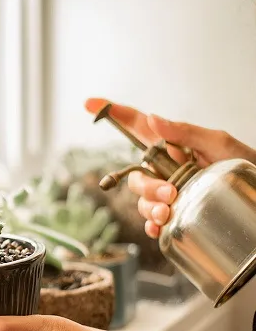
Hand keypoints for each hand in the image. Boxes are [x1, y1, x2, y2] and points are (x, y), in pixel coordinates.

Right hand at [85, 98, 255, 237]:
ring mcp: (168, 192)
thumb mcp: (220, 144)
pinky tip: (161, 226)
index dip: (113, 113)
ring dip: (150, 208)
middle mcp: (165, 169)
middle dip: (147, 186)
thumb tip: (153, 119)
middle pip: (135, 175)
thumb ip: (185, 132)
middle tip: (170, 193)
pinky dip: (153, 225)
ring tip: (170, 212)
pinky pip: (152, 221)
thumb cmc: (247, 166)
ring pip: (141, 200)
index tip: (91, 103)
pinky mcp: (174, 214)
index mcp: (173, 147)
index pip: (135, 127)